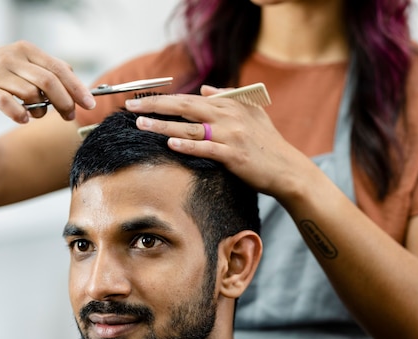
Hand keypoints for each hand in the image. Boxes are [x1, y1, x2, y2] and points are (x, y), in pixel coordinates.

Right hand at [0, 40, 95, 122]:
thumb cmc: (3, 74)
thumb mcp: (26, 65)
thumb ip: (50, 70)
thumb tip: (76, 80)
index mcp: (27, 51)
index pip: (59, 69)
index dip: (77, 88)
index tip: (90, 104)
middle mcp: (12, 58)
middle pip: (48, 82)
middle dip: (64, 102)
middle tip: (69, 116)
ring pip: (31, 94)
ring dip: (40, 110)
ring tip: (37, 114)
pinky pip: (7, 104)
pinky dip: (19, 114)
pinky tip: (23, 118)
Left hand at [124, 86, 314, 200]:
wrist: (286, 168)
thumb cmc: (267, 142)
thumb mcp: (252, 113)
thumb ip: (228, 98)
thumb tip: (203, 91)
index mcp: (230, 105)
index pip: (189, 98)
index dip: (163, 98)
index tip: (141, 100)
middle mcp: (228, 117)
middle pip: (184, 107)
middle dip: (155, 106)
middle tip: (131, 107)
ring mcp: (231, 136)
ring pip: (190, 128)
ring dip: (163, 125)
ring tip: (141, 124)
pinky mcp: (234, 155)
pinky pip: (206, 148)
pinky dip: (188, 145)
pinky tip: (171, 143)